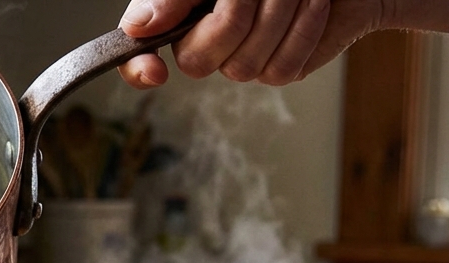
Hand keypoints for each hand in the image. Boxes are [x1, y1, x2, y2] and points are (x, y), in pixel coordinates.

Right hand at [117, 0, 384, 87]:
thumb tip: (138, 26)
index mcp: (177, 12)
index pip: (136, 53)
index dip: (138, 68)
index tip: (154, 71)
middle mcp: (204, 41)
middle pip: (196, 61)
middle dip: (233, 15)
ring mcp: (242, 59)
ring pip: (242, 67)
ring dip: (276, 13)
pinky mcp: (281, 68)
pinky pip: (281, 69)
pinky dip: (303, 30)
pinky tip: (312, 4)